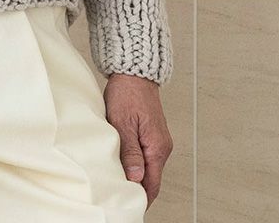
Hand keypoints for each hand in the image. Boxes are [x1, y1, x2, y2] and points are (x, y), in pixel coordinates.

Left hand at [104, 72, 172, 208]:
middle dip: (135, 189)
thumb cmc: (127, 93)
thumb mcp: (123, 123)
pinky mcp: (151, 135)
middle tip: (116, 195)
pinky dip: (134, 163)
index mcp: (157, 147)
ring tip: (116, 181)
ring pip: (147, 168)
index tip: (126, 205)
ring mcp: (158, 141)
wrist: (134, 73)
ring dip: (134, 175)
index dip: (140, 198)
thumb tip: (136, 178)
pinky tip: (121, 163)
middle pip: (150, 179)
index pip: (151, 185)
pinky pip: (145, 156)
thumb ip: (130, 152)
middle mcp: (162, 147)